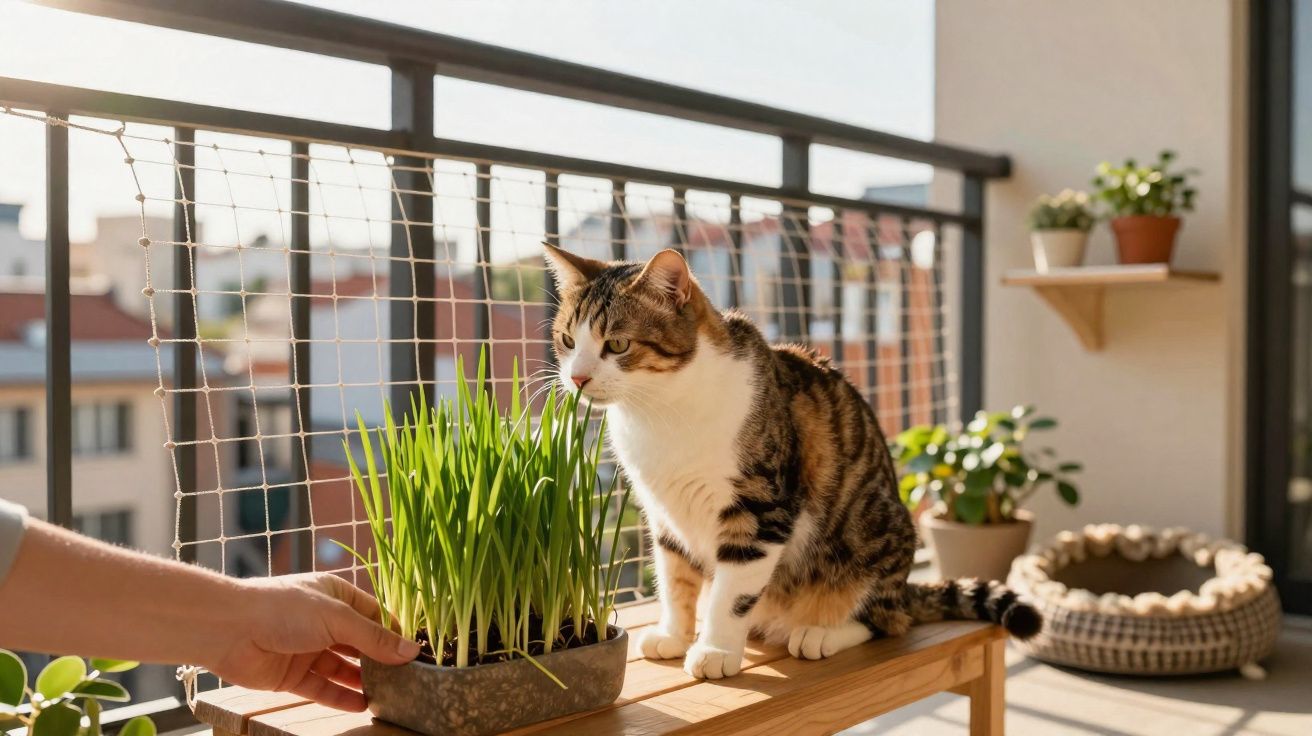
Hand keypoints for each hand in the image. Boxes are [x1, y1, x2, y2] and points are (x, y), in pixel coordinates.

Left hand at [205, 573, 420, 711]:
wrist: (228, 629)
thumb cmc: (282, 608)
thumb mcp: (337, 618)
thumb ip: (373, 638)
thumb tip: (410, 652)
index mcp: (335, 595)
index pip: (374, 615)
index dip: (394, 633)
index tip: (416, 654)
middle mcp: (323, 621)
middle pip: (360, 644)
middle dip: (381, 661)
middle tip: (407, 680)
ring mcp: (307, 649)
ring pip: (342, 668)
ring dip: (363, 681)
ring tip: (389, 696)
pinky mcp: (292, 674)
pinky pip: (322, 688)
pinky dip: (340, 697)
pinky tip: (362, 706)